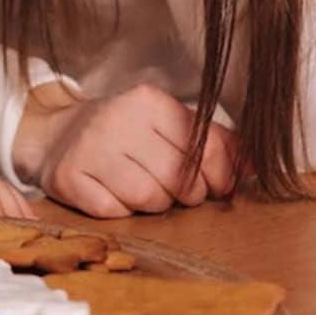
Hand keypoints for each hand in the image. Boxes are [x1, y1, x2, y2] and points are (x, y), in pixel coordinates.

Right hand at [13, 80, 238, 217]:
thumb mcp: (170, 125)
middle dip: (183, 194)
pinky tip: (112, 192)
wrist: (57, 134)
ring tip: (139, 186)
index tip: (213, 183)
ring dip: (152, 204)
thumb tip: (258, 166)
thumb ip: (217, 142)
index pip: (204, 151)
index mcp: (148, 101)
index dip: (217, 177)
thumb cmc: (126, 133)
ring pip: (148, 200)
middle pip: (178, 181)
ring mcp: (89, 149)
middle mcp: (117, 120)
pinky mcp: (68, 178)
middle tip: (170, 186)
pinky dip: (120, 211)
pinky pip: (115, 213)